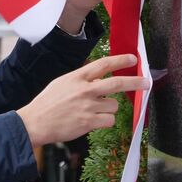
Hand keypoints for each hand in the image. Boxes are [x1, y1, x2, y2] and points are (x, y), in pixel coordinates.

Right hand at [16, 54, 149, 146]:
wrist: (35, 122)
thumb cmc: (47, 104)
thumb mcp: (61, 84)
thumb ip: (80, 81)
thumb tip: (98, 80)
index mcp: (77, 77)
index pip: (103, 64)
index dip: (120, 60)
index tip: (132, 59)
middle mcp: (85, 90)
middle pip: (117, 83)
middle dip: (135, 82)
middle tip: (146, 82)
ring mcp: (88, 106)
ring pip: (113, 106)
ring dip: (109, 109)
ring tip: (93, 112)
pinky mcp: (89, 122)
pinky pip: (109, 120)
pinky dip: (104, 121)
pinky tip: (92, 121)